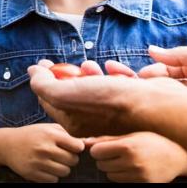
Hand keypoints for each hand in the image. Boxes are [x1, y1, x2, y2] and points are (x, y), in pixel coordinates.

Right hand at [0, 123, 83, 183]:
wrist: (7, 144)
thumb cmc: (33, 135)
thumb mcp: (49, 128)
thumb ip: (68, 134)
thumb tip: (89, 143)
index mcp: (50, 135)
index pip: (77, 146)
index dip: (77, 148)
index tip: (72, 147)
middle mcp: (44, 149)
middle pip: (72, 161)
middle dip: (70, 159)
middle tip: (62, 155)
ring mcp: (38, 162)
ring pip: (64, 172)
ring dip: (62, 168)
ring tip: (54, 162)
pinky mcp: (32, 174)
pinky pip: (53, 180)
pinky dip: (52, 176)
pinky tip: (46, 168)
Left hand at [27, 59, 182, 136]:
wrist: (153, 103)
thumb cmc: (111, 101)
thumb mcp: (67, 93)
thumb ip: (45, 86)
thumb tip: (33, 74)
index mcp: (74, 123)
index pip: (48, 100)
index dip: (43, 79)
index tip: (43, 64)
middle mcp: (91, 121)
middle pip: (71, 92)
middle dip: (68, 74)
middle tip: (69, 64)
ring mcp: (110, 112)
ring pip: (93, 86)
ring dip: (90, 71)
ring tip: (93, 66)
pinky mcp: (127, 100)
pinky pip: (115, 83)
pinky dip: (114, 73)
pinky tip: (115, 69)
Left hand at [86, 132, 186, 182]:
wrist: (178, 157)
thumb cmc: (153, 141)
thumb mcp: (132, 135)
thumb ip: (108, 139)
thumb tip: (84, 143)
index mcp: (128, 146)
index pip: (97, 152)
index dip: (99, 150)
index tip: (105, 147)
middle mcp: (132, 162)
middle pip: (101, 165)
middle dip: (106, 159)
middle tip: (118, 154)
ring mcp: (137, 176)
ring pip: (110, 175)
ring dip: (113, 169)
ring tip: (126, 161)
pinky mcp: (142, 184)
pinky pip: (121, 182)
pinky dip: (122, 176)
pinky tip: (133, 168)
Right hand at [137, 45, 186, 108]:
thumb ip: (182, 55)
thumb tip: (153, 49)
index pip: (171, 69)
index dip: (153, 71)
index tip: (136, 76)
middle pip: (169, 84)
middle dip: (149, 84)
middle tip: (130, 88)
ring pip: (174, 99)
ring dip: (156, 97)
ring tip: (138, 98)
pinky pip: (186, 113)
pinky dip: (170, 111)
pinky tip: (156, 110)